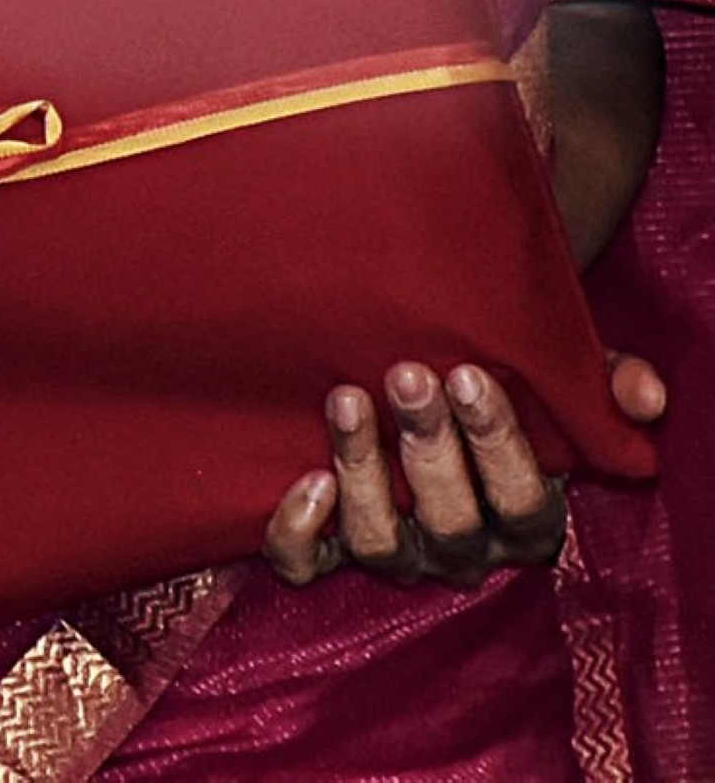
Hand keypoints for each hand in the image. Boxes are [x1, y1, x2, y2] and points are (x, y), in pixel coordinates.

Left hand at [262, 354, 663, 586]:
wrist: (417, 390)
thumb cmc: (492, 387)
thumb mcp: (554, 383)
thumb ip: (602, 385)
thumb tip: (641, 398)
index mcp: (523, 520)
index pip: (522, 504)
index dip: (498, 445)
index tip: (470, 375)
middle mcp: (460, 549)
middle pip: (450, 522)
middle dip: (429, 447)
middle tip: (408, 376)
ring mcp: (395, 553)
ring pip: (380, 542)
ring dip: (363, 470)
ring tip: (348, 399)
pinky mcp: (327, 550)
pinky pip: (305, 564)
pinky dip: (298, 531)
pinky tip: (307, 478)